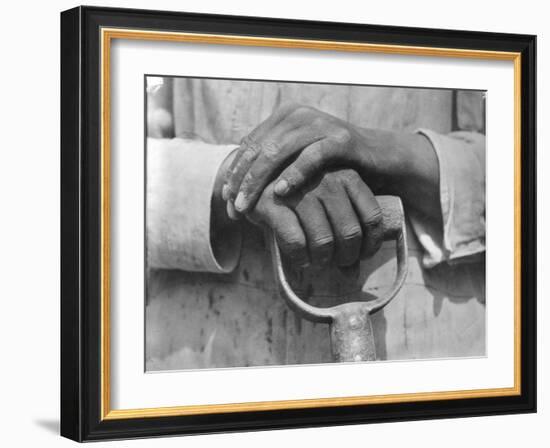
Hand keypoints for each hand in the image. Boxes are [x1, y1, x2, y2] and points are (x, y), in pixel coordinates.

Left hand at [223, 103, 375, 214]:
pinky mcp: (340, 139)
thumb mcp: (298, 161)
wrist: (379, 160)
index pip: (250, 145)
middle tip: (233, 207)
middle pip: (259, 148)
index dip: (235, 172)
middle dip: (242, 180)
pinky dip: (293, 175)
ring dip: (259, 181)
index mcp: (285, 117)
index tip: (227, 199)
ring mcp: (320, 124)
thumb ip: (272, 166)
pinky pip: (311, 157)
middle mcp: (299, 116)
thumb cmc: (333, 167)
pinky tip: (279, 192)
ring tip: (247, 205)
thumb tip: (237, 187)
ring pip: (278, 151)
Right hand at [247, 169, 383, 267]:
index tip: (360, 256)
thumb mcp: (326, 201)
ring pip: (324, 240)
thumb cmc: (298, 194)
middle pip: (350, 233)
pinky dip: (300, 257)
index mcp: (347, 175)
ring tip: (317, 261)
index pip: (372, 217)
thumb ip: (344, 227)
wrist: (253, 178)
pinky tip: (300, 258)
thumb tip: (353, 274)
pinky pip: (296, 242)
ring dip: (322, 260)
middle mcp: (327, 178)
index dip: (370, 245)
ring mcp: (300, 189)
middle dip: (345, 258)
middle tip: (336, 263)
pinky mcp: (274, 203)